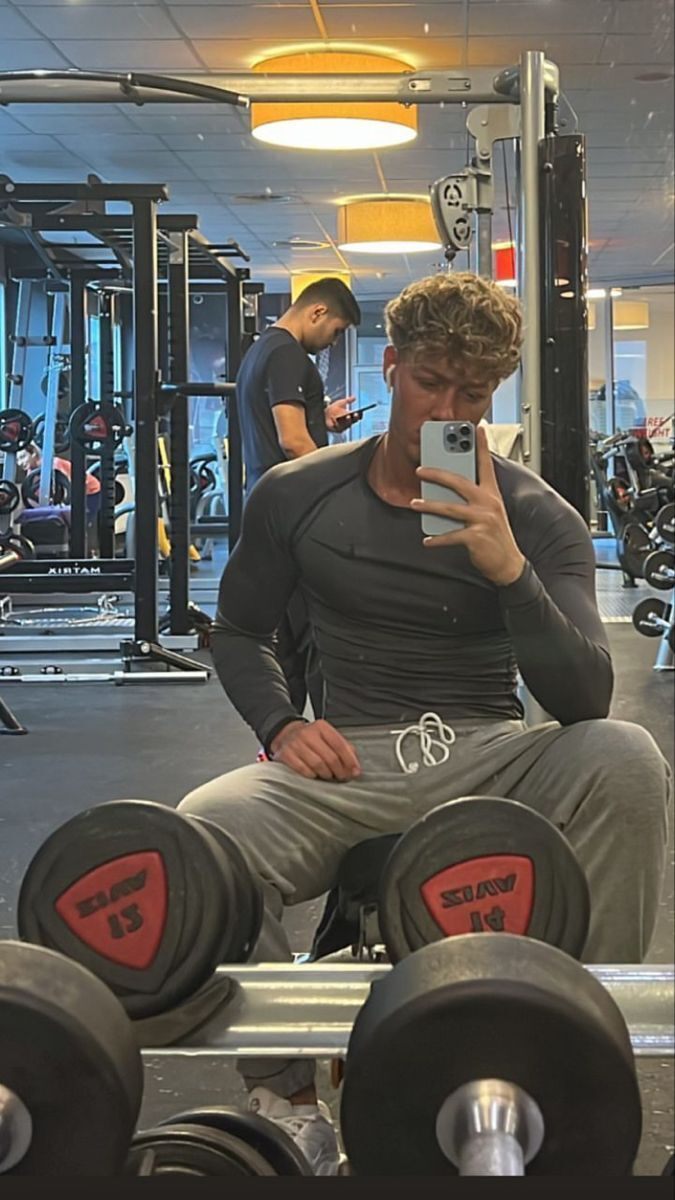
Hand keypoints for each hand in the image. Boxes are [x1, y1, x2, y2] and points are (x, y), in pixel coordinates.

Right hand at [270, 719, 361, 781]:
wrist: (285, 735)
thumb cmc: (310, 738)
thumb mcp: (327, 737)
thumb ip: (343, 747)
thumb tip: (355, 766)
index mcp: (321, 727)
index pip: (340, 745)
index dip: (349, 761)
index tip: (355, 771)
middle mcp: (307, 733)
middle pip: (330, 757)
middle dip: (339, 770)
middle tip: (343, 776)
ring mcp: (295, 744)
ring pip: (317, 765)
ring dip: (326, 774)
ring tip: (329, 775)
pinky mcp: (286, 754)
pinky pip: (303, 770)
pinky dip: (312, 775)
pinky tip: (315, 774)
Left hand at [325, 396, 357, 432]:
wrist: (324, 412)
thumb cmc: (334, 408)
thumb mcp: (341, 403)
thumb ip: (348, 400)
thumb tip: (354, 397)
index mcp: (350, 417)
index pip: (355, 418)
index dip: (357, 416)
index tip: (357, 413)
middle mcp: (347, 423)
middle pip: (351, 423)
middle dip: (352, 419)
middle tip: (353, 415)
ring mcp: (342, 427)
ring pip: (345, 426)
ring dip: (346, 422)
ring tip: (347, 417)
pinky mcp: (336, 430)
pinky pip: (337, 427)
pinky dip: (336, 423)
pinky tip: (335, 419)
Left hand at [411, 425, 525, 586]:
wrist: (509, 564)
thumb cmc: (496, 537)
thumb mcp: (489, 513)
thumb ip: (473, 500)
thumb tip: (447, 494)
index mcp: (492, 494)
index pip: (486, 465)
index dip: (482, 446)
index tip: (477, 429)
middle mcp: (488, 504)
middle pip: (459, 482)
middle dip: (437, 474)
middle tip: (420, 471)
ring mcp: (482, 520)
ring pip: (449, 508)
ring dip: (429, 506)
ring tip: (414, 504)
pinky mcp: (476, 537)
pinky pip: (450, 535)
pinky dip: (437, 539)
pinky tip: (427, 540)